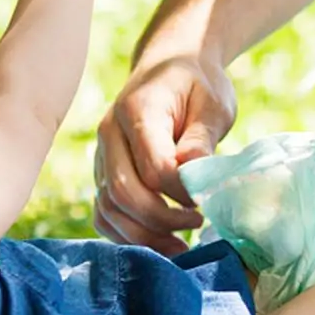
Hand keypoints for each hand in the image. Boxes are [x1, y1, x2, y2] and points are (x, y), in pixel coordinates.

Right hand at [94, 47, 237, 253]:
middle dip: (161, 220)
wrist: (171, 66)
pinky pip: (103, 212)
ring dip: (143, 236)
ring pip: (108, 208)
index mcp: (137, 110)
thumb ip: (202, 138)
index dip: (180, 192)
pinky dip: (125, 234)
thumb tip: (193, 176)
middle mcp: (110, 133)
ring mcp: (102, 154)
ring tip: (180, 248)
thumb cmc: (197, 85)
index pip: (152, 166)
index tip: (206, 200)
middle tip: (197, 227)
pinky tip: (157, 242)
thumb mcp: (213, 103)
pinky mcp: (103, 172)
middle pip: (122, 192)